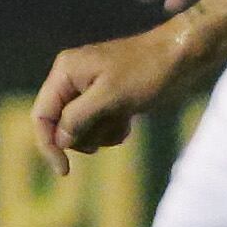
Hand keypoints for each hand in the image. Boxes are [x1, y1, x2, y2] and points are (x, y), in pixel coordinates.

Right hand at [30, 27, 198, 172]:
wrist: (184, 56)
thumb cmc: (147, 71)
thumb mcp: (109, 97)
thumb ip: (78, 118)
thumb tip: (59, 140)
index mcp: (65, 72)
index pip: (41, 115)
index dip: (48, 145)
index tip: (64, 171)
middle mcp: (73, 79)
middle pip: (61, 125)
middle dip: (84, 135)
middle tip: (110, 128)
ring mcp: (91, 89)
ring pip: (82, 128)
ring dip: (101, 134)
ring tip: (123, 122)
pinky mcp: (110, 98)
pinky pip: (100, 125)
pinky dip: (112, 129)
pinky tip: (128, 122)